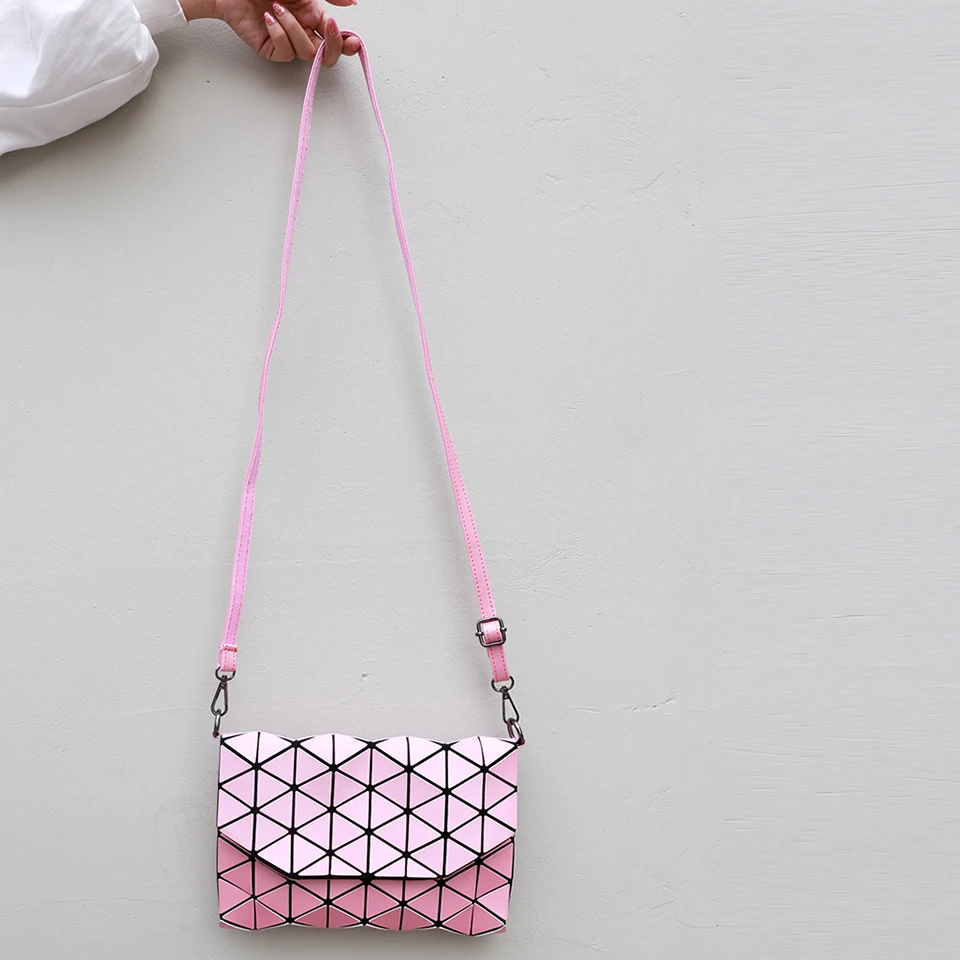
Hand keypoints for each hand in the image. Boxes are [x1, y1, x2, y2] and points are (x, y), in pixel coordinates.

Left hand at [182, 0, 360, 65]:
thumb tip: (352, 2)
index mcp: (312, 14)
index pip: (336, 37)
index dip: (346, 43)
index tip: (353, 41)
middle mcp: (302, 29)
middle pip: (326, 54)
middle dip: (332, 46)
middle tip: (329, 29)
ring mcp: (287, 41)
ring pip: (306, 53)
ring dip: (294, 29)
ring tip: (277, 8)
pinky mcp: (271, 50)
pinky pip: (285, 53)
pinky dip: (279, 35)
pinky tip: (269, 18)